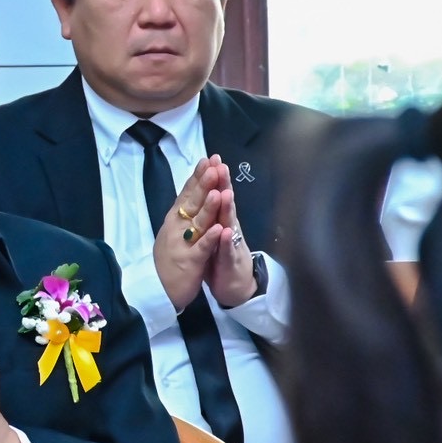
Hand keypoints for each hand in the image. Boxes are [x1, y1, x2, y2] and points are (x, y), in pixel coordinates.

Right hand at [152, 158, 223, 310]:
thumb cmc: (168, 261)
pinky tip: (220, 229)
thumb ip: (181, 215)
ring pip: (198, 222)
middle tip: (214, 165)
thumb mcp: (172, 233)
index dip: (198, 177)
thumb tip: (190, 193)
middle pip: (192, 202)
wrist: (157, 289)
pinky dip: (211, 238)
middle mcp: (177, 227)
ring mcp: (183, 244)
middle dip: (204, 184)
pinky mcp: (190, 261)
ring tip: (218, 191)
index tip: (208, 160)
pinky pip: (202, 248)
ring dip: (208, 207)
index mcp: (174, 220)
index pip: (187, 193)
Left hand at [204, 163, 257, 306]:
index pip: (215, 194)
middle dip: (222, 184)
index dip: (212, 177)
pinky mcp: (230, 261)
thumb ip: (211, 212)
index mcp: (218, 218)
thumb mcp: (213, 231)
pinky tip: (226, 231)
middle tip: (220, 165)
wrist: (236, 285)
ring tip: (226, 193)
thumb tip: (206, 190)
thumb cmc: (222, 255)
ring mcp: (231, 242)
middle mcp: (227, 226)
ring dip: (228, 208)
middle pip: (224, 202)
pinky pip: (228, 250)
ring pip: (228, 223)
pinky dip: (227, 240)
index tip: (210, 157)